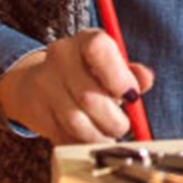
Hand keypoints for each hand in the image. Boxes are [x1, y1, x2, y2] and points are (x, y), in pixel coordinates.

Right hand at [0, 29, 154, 144]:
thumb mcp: (112, 65)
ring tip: (108, 136)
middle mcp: (61, 56)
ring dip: (99, 136)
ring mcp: (44, 83)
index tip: (132, 97)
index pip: (98, 49)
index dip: (119, 77)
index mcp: (86, 39)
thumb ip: (132, 72)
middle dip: (114, 121)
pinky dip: (82, 143)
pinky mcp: (36, 110)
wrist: (39, 82)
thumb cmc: (88, 73)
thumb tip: (146, 79)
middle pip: (89, 96)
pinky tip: (89, 139)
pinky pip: (62, 136)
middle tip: (123, 127)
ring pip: (76, 122)